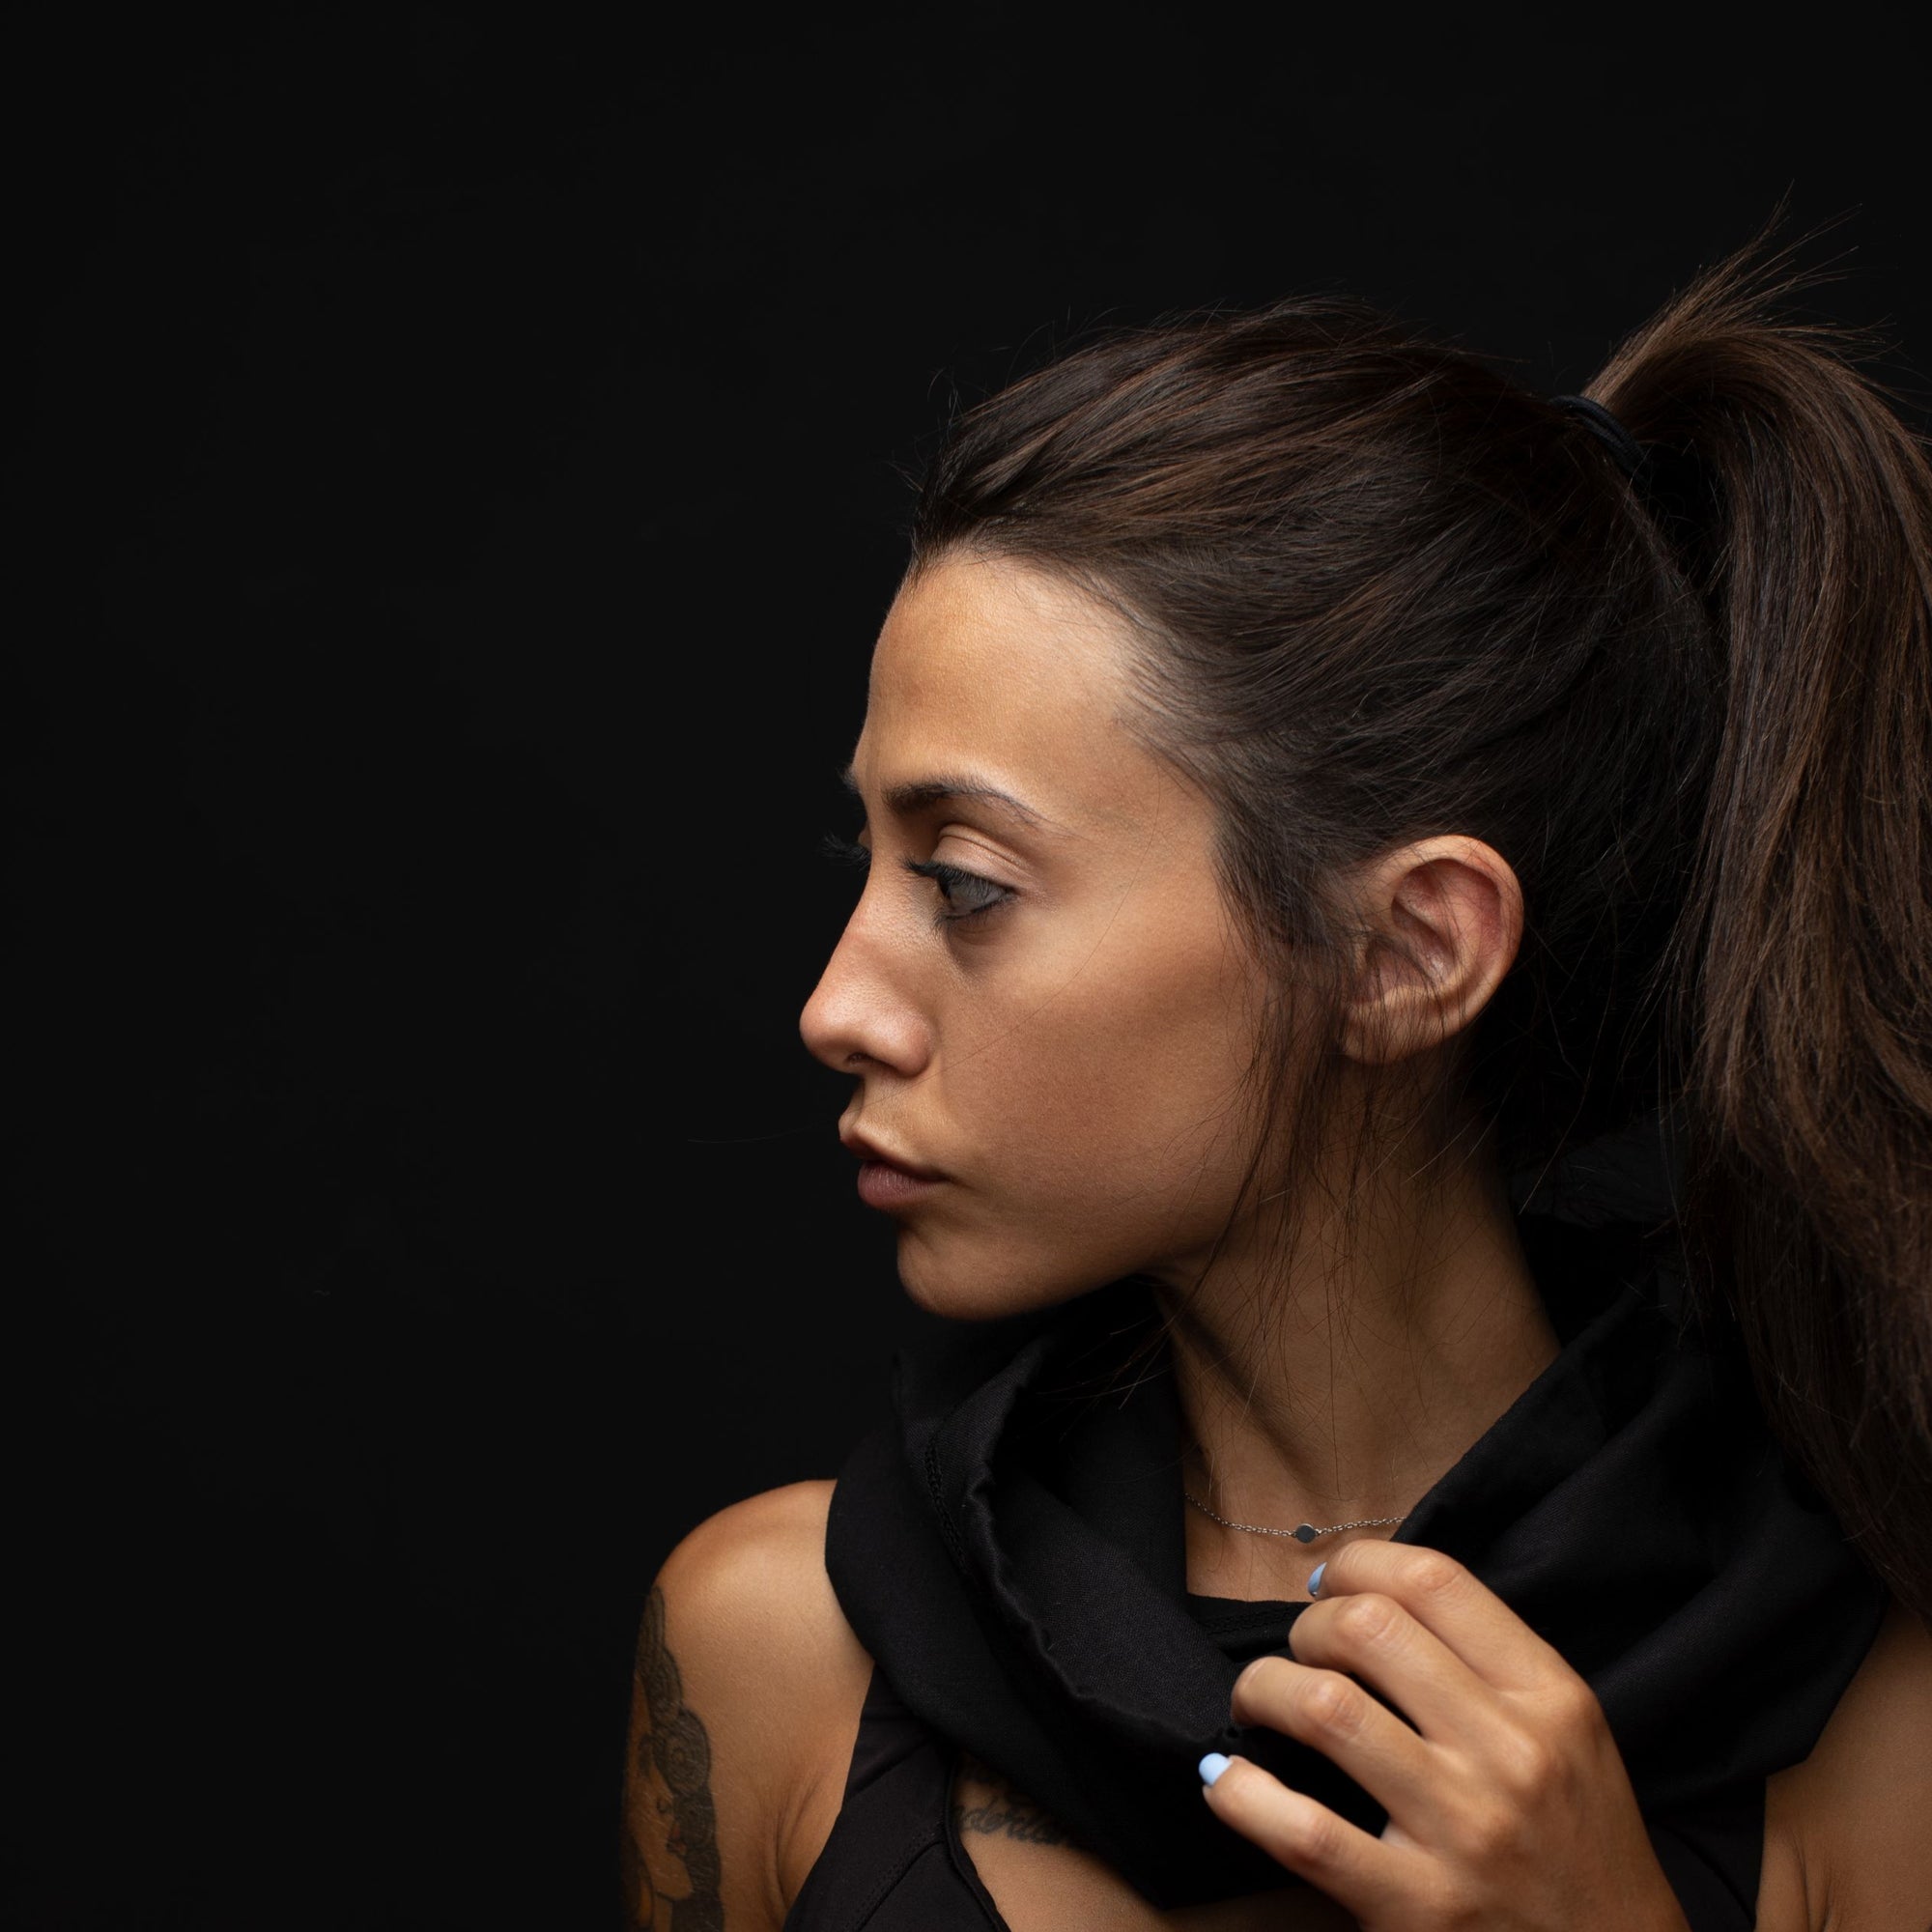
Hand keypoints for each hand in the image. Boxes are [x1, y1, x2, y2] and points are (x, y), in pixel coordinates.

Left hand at [1200, 1541, 1690, 1930]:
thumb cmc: (1576, 1843)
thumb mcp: (1568, 1734)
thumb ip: (1488, 1663)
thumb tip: (1368, 1595)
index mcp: (1549, 1698)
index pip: (1433, 1582)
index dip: (1357, 1561)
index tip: (1327, 1579)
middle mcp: (1509, 1754)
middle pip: (1368, 1628)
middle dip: (1308, 1624)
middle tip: (1299, 1650)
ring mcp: (1462, 1831)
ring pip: (1325, 1708)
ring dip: (1264, 1689)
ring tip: (1258, 1701)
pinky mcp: (1416, 1908)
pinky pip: (1303, 1831)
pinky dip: (1243, 1795)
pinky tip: (1226, 1780)